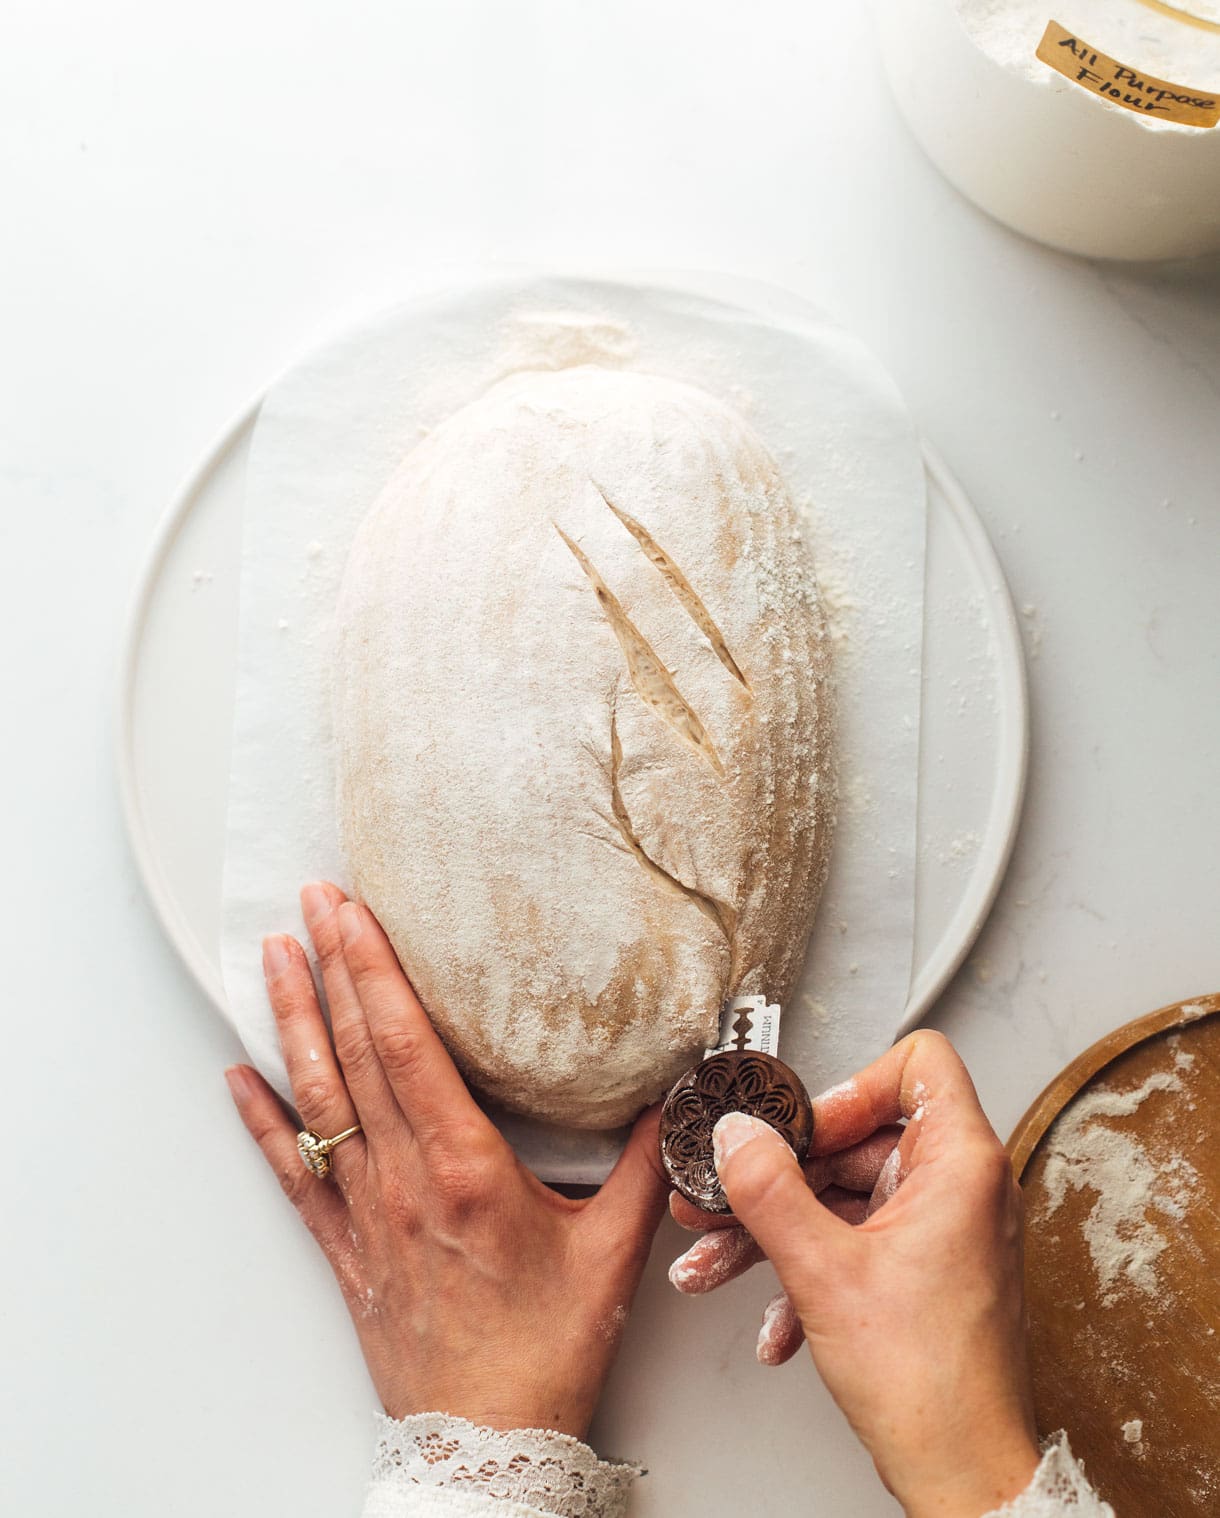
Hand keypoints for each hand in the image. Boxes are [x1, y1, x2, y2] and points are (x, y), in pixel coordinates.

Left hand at [225, 881, 667, 1438]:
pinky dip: (261, 1119)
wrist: (488, 1439)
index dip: (373, 971)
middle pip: (353, 1053)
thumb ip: (641, 1163)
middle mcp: (403, 1179)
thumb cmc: (547, 1349)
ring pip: (317, 1099)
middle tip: (313, 901)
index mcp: (464, 1167)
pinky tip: (238, 1076)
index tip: (355, 913)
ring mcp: (364, 1211)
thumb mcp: (613, 1250)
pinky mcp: (344, 1246)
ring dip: (293, 1021)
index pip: (405, 1045)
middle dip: (330, 967)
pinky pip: (292, 1172)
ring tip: (277, 957)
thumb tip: (669, 1093)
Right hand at [686, 1032, 1039, 1517]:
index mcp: (960, 1164)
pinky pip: (854, 1240)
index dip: (849, 1087)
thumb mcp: (823, 1272)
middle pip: (859, 1137)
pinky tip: (771, 1319)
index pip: (917, 1064)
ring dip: (777, 1227)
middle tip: (726, 1192)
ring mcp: (942, 1230)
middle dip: (781, 1173)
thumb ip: (770, 1191)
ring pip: (844, 1196)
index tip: (801, 1131)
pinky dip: (808, 1268)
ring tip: (716, 1255)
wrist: (961, 1475)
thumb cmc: (931, 1385)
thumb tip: (737, 1136)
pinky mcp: (924, 1270)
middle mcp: (960, 1188)